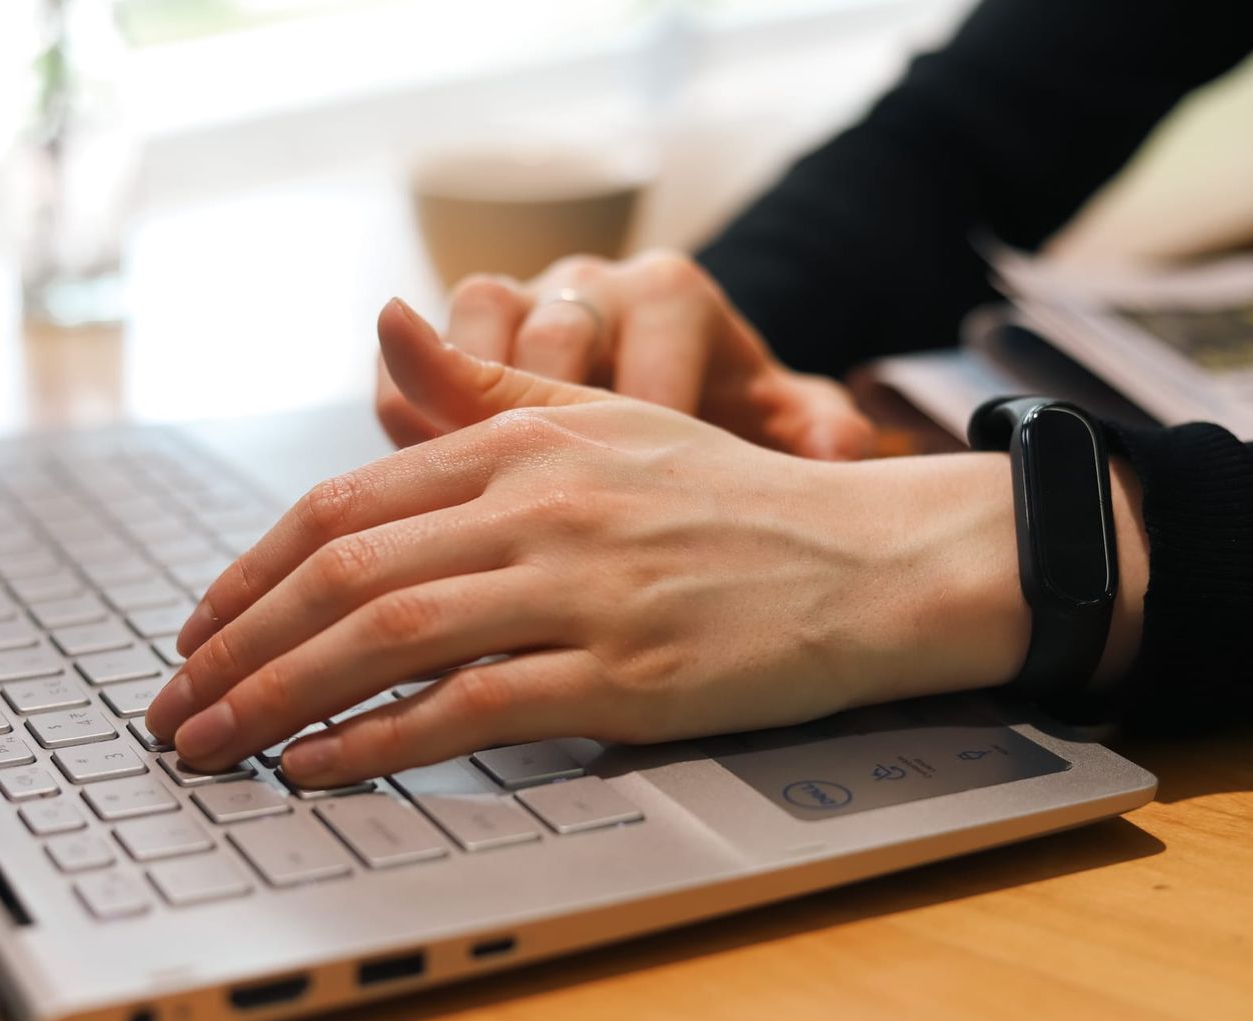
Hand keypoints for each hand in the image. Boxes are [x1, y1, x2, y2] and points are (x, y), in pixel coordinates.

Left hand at [146, 298, 1046, 785]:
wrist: (864, 562)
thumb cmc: (725, 501)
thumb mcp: (603, 423)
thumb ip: (487, 392)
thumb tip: (386, 326)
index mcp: (524, 444)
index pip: (343, 504)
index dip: (249, 574)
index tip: (198, 631)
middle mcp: (541, 505)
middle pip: (345, 573)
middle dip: (235, 647)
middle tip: (172, 707)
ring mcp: (582, 589)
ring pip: (390, 637)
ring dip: (278, 698)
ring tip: (211, 747)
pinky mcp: (625, 675)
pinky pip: (472, 711)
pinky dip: (378, 743)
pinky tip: (318, 769)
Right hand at [375, 249, 875, 459]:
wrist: (666, 419)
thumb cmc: (724, 434)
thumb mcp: (781, 433)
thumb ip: (819, 435)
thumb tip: (842, 443)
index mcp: (671, 292)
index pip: (653, 326)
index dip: (651, 407)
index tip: (658, 492)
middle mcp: (590, 282)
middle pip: (555, 322)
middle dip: (553, 412)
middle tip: (550, 505)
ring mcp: (517, 303)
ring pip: (472, 327)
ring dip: (465, 407)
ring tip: (469, 495)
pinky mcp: (454, 348)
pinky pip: (411, 363)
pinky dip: (410, 419)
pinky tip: (418, 493)